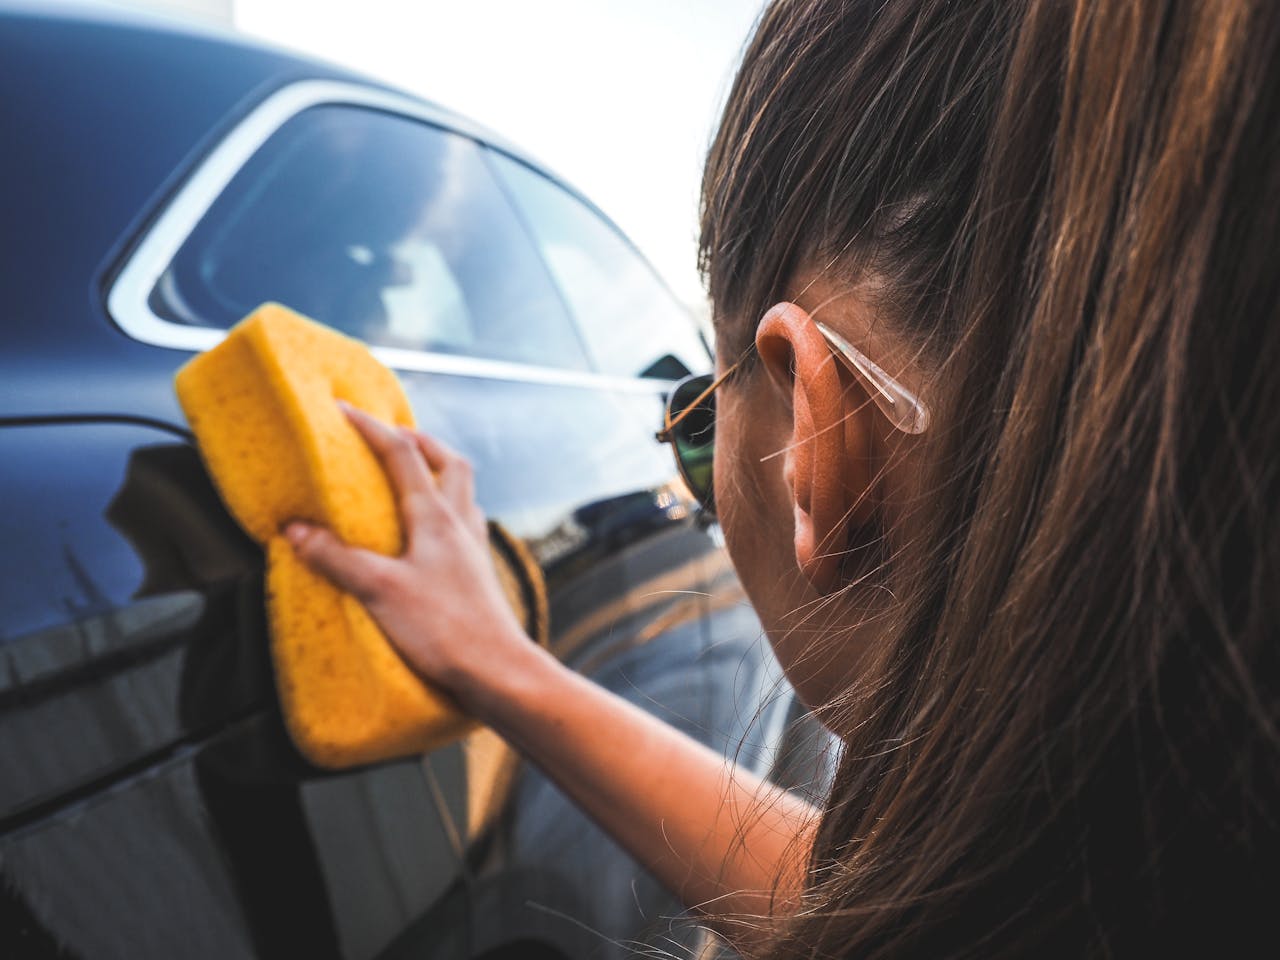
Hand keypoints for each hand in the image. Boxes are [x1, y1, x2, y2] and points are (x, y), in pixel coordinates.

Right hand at [284, 402, 528, 710]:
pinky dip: (447, 515)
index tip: (343, 411)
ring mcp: (474, 548)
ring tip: (412, 479)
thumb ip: (336, 558)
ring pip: (463, 492)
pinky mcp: (479, 574)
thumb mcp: (378, 590)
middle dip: (421, 441)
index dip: (371, 427)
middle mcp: (460, 523)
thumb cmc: (444, 630)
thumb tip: (296, 530)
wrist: (497, 671)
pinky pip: (466, 527)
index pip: (402, 454)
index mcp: (435, 517)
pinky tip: (432, 536)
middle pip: (449, 462)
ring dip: (439, 474)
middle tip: (393, 436)